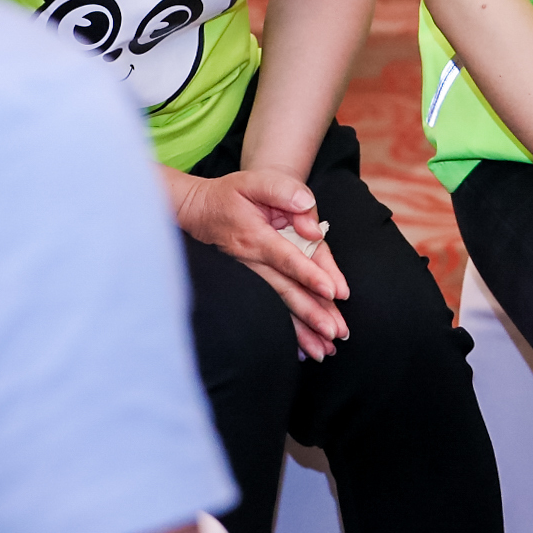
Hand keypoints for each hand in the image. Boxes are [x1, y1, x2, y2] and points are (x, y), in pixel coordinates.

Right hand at [171, 168, 353, 357]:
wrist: (197, 210)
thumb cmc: (231, 193)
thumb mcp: (255, 180)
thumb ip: (284, 190)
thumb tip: (309, 213)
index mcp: (257, 236)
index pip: (287, 257)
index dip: (309, 274)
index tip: (333, 292)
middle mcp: (251, 261)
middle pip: (285, 291)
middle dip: (312, 313)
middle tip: (336, 333)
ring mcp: (247, 276)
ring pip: (277, 306)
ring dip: (301, 330)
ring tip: (323, 351)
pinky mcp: (247, 285)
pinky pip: (267, 310)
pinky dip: (284, 331)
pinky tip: (300, 350)